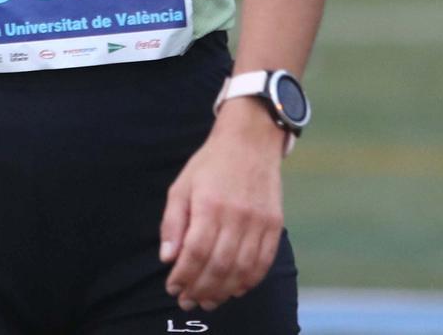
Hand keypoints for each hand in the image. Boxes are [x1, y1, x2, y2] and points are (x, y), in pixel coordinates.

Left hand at [159, 100, 287, 311]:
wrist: (250, 141)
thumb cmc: (210, 164)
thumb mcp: (182, 186)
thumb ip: (173, 223)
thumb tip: (168, 258)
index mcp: (209, 204)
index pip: (195, 252)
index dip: (183, 276)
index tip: (173, 287)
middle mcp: (236, 215)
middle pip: (219, 265)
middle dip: (201, 289)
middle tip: (188, 301)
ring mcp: (259, 220)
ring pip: (242, 268)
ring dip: (224, 290)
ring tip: (209, 300)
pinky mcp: (274, 223)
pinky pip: (264, 261)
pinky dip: (250, 280)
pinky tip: (235, 288)